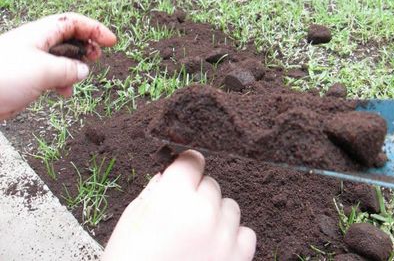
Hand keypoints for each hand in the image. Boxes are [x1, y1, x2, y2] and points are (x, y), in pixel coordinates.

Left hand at [0, 13, 116, 119]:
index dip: (94, 29)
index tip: (111, 42)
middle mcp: (36, 44)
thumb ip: (69, 69)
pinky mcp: (28, 78)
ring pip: (62, 57)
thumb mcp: (44, 71)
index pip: (73, 22)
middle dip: (86, 45)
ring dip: (76, 64)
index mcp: (40, 34)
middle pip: (69, 36)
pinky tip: (65, 92)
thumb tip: (84, 70)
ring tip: (84, 74)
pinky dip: (64, 81)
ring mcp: (32, 61)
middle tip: (97, 57)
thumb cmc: (3, 77)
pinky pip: (53, 74)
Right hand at [103, 150, 255, 260]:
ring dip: (216, 214)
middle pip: (211, 184)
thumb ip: (154, 191)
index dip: (186, 167)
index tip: (184, 174)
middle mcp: (203, 212)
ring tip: (197, 234)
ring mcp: (223, 236)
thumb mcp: (131, 220)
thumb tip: (169, 174)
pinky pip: (246, 233)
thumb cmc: (130, 260)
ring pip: (230, 206)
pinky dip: (233, 237)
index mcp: (173, 197)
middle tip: (182, 215)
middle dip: (197, 194)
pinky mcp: (237, 258)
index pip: (192, 161)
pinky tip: (214, 247)